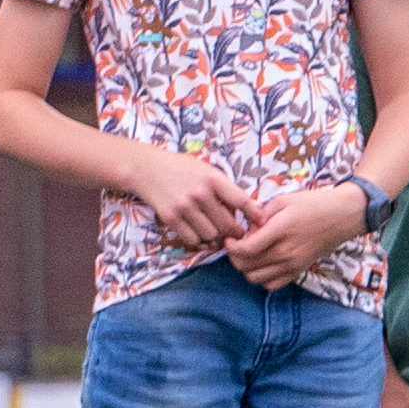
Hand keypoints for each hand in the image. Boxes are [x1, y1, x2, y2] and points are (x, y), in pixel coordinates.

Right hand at [130, 148, 261, 253]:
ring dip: (214, 235)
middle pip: (227, 224)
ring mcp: (184, 207)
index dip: (255, 214)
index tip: (262, 222)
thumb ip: (223, 188)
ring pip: (211, 235)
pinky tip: (198, 231)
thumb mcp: (206, 170)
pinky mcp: (170, 218)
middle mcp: (200, 194)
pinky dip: (198, 239)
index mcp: (212, 179)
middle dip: (234, 231)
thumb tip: (242, 211)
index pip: (241, 200)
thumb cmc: (181, 168)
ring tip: (213, 228)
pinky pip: (193, 239)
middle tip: (236, 232)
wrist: (146, 168)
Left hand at [227, 181, 363, 288]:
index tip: (229, 239)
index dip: (231, 247)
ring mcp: (293, 264)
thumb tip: (246, 229)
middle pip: (247, 266)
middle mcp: (286, 252)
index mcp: (280, 231)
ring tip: (249, 255)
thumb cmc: (313, 204)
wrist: (342, 216)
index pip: (246, 249)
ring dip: (246, 269)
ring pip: (256, 278)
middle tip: (236, 246)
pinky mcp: (299, 271)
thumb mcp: (283, 200)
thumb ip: (260, 214)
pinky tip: (264, 264)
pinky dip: (262, 278)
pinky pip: (272, 285)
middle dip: (235, 257)